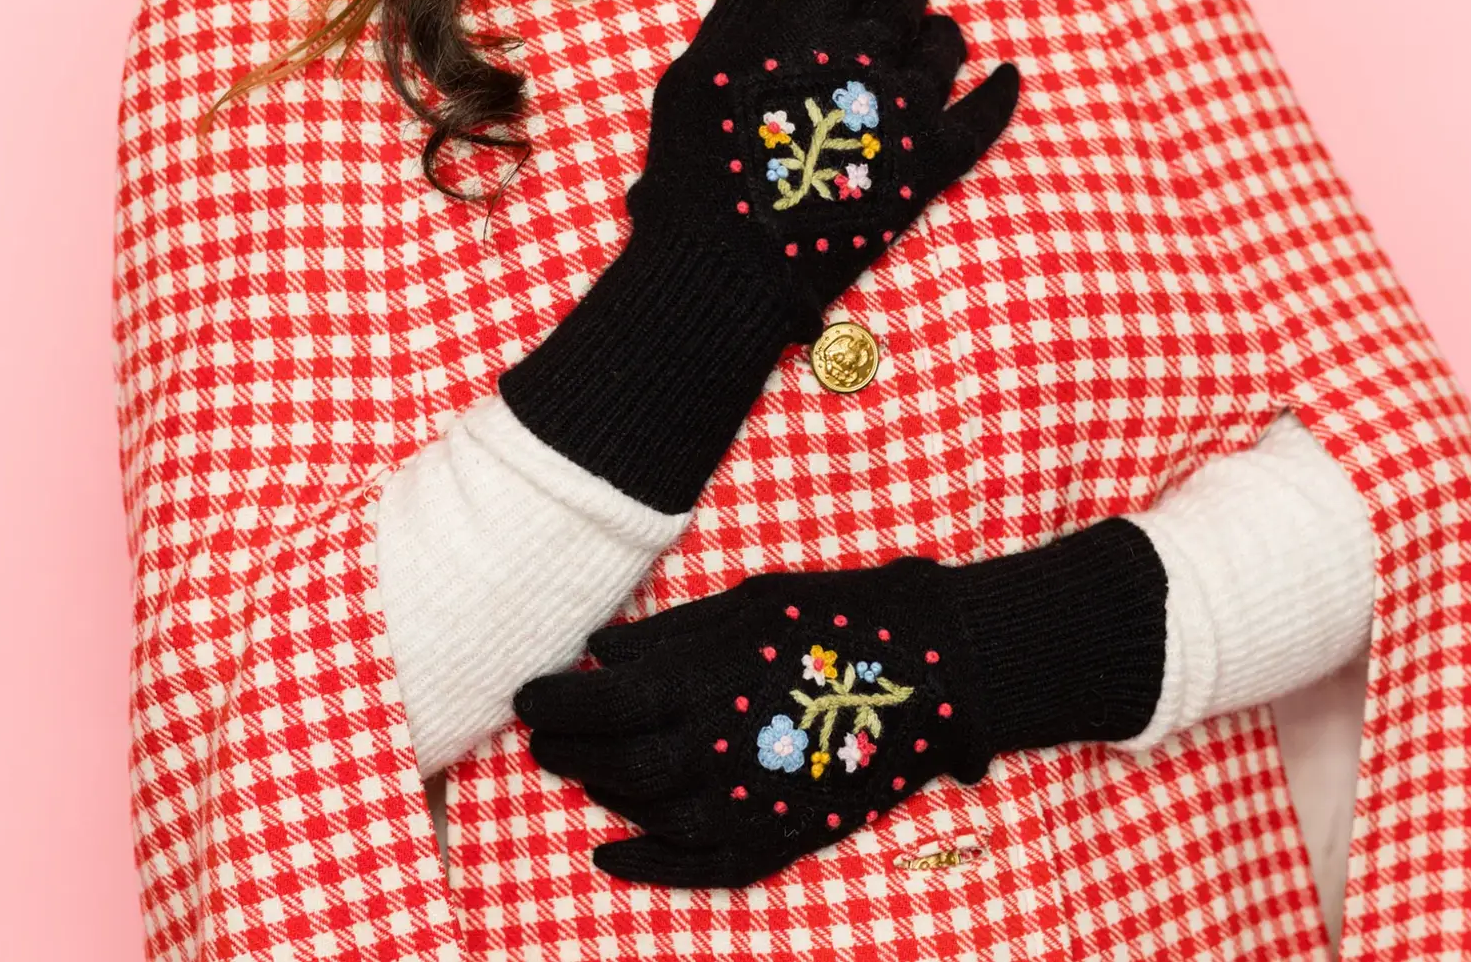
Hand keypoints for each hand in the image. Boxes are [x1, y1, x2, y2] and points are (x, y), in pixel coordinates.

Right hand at [498, 0, 1019, 512]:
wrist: (732, 260)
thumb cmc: (698, 164)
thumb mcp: (693, 76)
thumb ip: (732, 15)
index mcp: (808, 17)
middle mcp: (868, 48)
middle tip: (879, 3)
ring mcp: (908, 104)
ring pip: (946, 41)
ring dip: (933, 33)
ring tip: (918, 43)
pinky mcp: (932, 160)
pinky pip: (985, 116)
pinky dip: (1000, 92)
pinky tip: (1006, 76)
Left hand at [513, 518, 1167, 887]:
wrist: (942, 666)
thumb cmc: (843, 616)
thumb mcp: (750, 602)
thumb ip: (671, 636)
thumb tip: (601, 654)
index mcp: (706, 683)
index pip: (598, 706)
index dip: (553, 705)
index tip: (528, 696)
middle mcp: (719, 751)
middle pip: (614, 768)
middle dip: (568, 753)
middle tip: (545, 738)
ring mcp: (754, 802)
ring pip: (651, 817)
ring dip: (606, 795)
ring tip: (586, 771)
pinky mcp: (786, 834)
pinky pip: (703, 868)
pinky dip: (650, 867)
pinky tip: (612, 853)